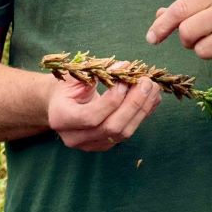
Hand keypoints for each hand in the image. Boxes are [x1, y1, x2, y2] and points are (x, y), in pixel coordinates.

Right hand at [47, 66, 161, 151]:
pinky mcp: (105, 144)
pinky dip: (142, 114)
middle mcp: (75, 137)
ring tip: (153, 88)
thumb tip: (124, 67)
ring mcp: (91, 145)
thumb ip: (98, 72)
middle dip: (133, 104)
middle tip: (146, 83)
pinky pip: (127, 132)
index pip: (91, 117)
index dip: (112, 100)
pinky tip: (152, 98)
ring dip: (142, 109)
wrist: (58, 104)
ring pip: (123, 133)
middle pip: (111, 128)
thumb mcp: (75, 76)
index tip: (125, 79)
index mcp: (62, 118)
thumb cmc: (67, 86)